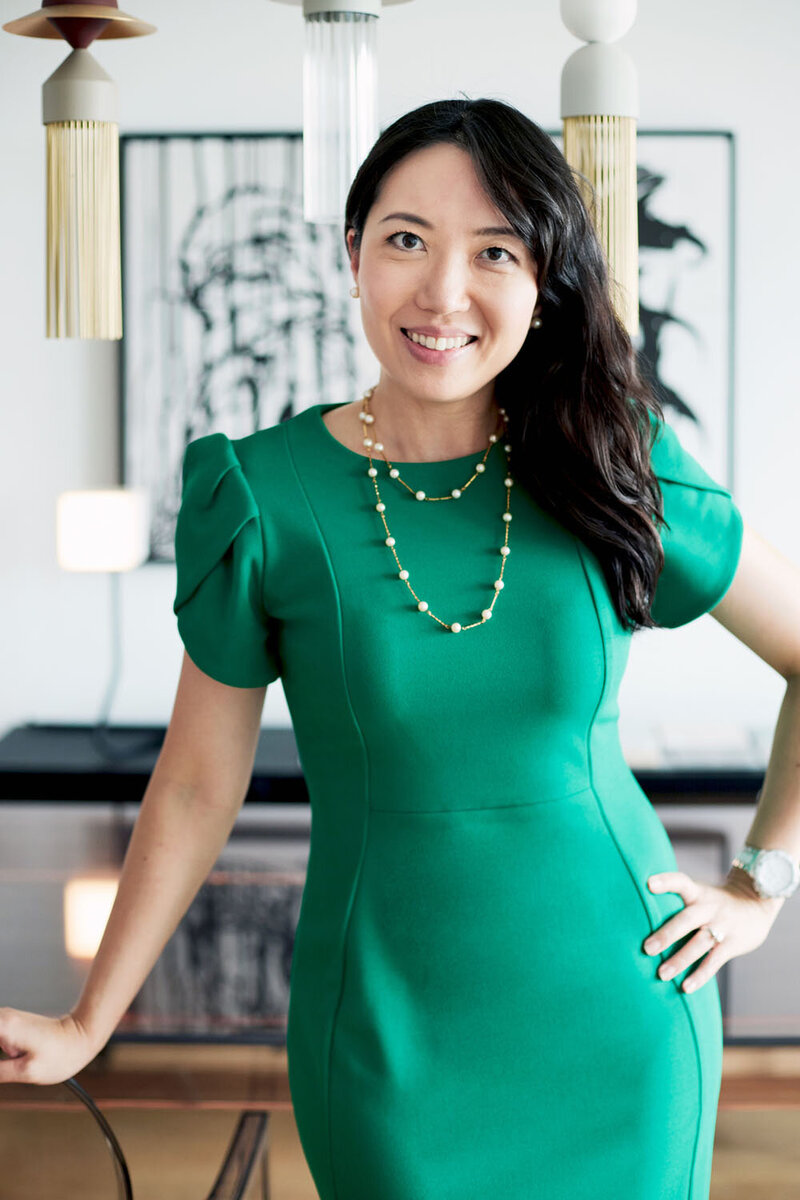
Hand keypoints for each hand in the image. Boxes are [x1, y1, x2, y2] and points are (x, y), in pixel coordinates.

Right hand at [0, 1008, 100, 1085]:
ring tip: (15, 1060)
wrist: (82, 1036)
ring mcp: (3, 1018)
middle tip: (7, 1063)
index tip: (0, 1066)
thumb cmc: (61, 1055)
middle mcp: (1, 1016)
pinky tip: (8, 1060)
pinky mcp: (7, 1024)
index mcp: (2, 1025)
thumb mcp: (25, 1071)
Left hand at [641, 867, 785, 993]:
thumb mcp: (699, 893)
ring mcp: (722, 926)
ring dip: (680, 960)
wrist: (756, 905)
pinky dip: (700, 975)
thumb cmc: (713, 902)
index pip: (681, 882)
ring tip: (662, 974)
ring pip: (700, 943)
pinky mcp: (732, 944)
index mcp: (697, 893)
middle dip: (667, 934)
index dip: (666, 881)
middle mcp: (709, 908)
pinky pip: (714, 961)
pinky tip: (686, 987)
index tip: (648, 883)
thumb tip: (635, 914)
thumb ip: (676, 900)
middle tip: (646, 948)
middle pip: (687, 920)